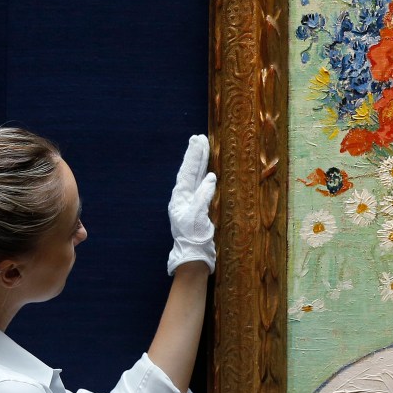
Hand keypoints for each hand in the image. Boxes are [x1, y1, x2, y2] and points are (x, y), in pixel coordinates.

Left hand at [166, 134, 216, 275]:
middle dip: (195, 155)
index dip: (194, 156)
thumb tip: (211, 177)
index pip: (188, 171)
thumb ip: (203, 196)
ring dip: (200, 163)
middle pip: (190, 171)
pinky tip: (208, 171)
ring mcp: (190, 202)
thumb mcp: (197, 216)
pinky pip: (201, 186)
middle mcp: (184, 196)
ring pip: (196, 177)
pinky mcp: (198, 207)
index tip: (198, 141)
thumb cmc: (194, 237)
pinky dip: (204, 176)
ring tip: (203, 148)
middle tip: (199, 138)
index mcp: (180, 197)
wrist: (194, 254)